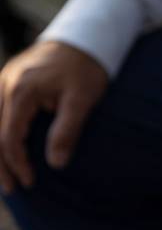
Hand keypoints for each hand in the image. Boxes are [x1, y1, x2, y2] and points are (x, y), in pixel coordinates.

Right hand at [0, 41, 108, 192]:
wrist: (81, 39)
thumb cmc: (85, 69)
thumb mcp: (83, 99)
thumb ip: (67, 130)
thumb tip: (56, 164)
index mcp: (21, 92)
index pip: (9, 137)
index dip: (18, 164)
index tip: (30, 183)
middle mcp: (4, 86)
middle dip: (0, 165)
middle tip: (12, 189)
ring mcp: (2, 83)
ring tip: (4, 177)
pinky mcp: (6, 83)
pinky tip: (3, 153)